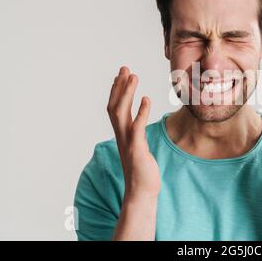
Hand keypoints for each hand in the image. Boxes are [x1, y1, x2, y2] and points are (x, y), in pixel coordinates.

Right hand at [107, 66, 160, 199]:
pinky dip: (140, 112)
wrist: (141, 193)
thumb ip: (137, 135)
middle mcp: (121, 136)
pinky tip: (146, 99)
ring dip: (126, 93)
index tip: (121, 75)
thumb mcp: (139, 148)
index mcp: (122, 135)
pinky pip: (136, 128)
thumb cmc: (142, 171)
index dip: (117, 91)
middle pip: (115, 106)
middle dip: (119, 86)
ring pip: (121, 113)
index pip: (115, 108)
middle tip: (124, 68)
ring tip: (133, 76)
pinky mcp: (137, 150)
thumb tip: (137, 126)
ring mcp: (128, 143)